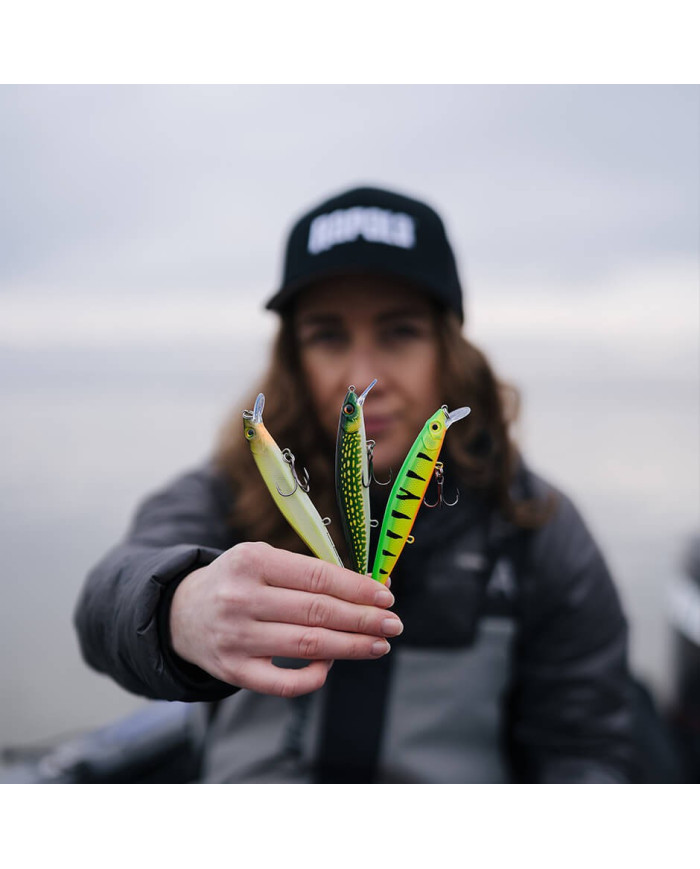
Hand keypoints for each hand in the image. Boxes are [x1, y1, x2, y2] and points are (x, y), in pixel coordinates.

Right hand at [169, 541, 401, 697]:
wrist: (181, 612)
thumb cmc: (237, 581)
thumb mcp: (262, 559)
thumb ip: (309, 572)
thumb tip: (369, 587)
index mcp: (252, 561)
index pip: (317, 577)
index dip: (357, 589)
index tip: (385, 596)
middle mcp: (241, 598)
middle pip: (317, 612)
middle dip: (363, 619)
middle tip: (393, 623)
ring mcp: (236, 637)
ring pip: (308, 646)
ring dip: (351, 647)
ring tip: (379, 644)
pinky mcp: (233, 671)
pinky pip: (284, 683)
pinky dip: (315, 677)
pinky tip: (334, 665)